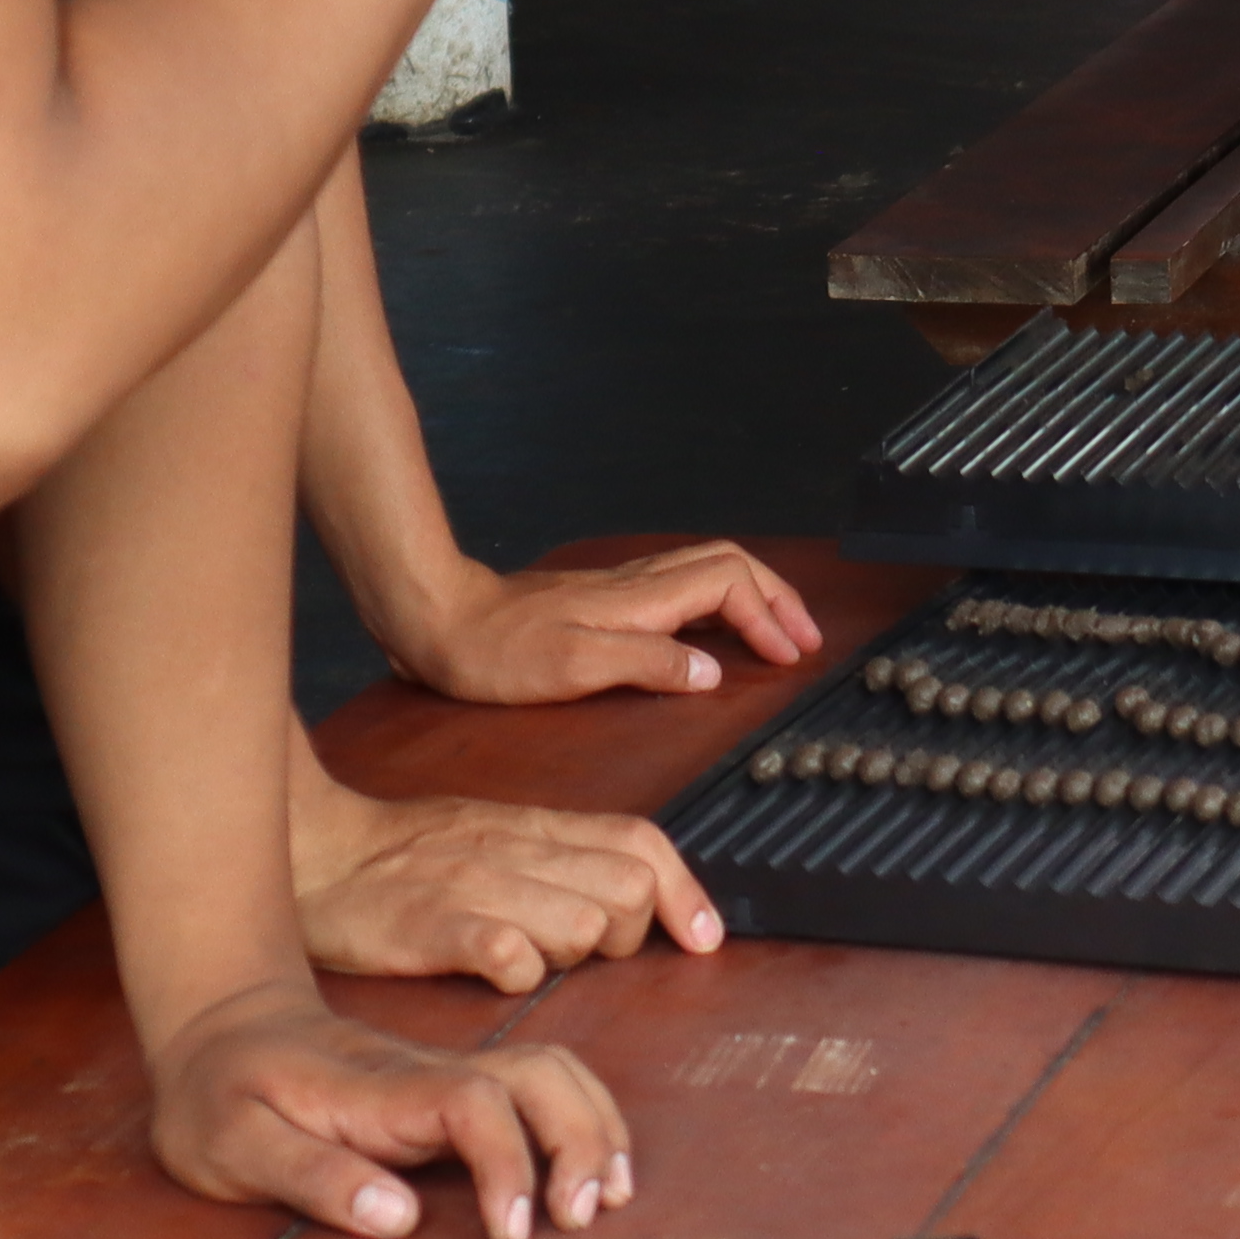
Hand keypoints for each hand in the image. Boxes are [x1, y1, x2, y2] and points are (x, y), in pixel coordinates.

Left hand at [143, 983, 633, 1238]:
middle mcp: (427, 1072)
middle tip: (584, 1218)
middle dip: (581, 1141)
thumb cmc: (220, 1093)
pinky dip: (583, 1120)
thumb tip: (396, 1217)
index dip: (509, 1165)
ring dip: (595, 1128)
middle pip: (539, 1075)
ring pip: (552, 1072)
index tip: (512, 1233)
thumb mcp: (229, 1144)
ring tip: (608, 1199)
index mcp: (376, 1089)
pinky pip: (541, 1086)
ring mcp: (446, 1073)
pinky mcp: (455, 1086)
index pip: (473, 1105)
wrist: (219, 1023)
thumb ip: (311, 1175)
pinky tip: (592, 1169)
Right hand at [289, 766, 721, 986]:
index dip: (686, 894)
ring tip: (529, 960)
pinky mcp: (433, 926)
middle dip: (628, 935)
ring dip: (572, 958)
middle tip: (585, 955)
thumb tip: (634, 893)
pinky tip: (493, 976)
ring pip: (583, 928)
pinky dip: (517, 973)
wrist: (309, 850)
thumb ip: (558, 858)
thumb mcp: (491, 836)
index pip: (641, 843)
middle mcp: (515, 852)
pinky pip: (511, 955)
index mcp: (532, 828)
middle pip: (629, 893)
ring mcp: (475, 887)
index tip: (703, 939)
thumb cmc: (400, 856)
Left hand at [365, 538, 823, 704]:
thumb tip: (710, 674)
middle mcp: (635, 585)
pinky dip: (714, 605)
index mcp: (638, 599)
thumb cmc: (495, 652)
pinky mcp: (599, 602)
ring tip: (773, 634)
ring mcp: (617, 590)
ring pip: (705, 571)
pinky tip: (709, 635)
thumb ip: (648, 665)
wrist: (436, 620)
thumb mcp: (574, 667)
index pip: (729, 584)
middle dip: (776, 596)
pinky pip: (678, 589)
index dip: (768, 618)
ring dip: (749, 597)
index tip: (787, 659)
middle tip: (803, 639)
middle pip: (729, 565)